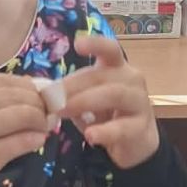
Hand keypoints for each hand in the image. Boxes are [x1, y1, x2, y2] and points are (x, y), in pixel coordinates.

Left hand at [60, 33, 160, 169]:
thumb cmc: (108, 114)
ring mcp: (140, 102)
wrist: (136, 142)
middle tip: (50, 98)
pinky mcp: (142, 127)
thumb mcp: (87, 99)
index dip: (96, 44)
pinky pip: (123, 128)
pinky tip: (90, 136)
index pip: (110, 49)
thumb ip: (70, 93)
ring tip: (63, 112)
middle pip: (102, 76)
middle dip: (73, 86)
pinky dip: (105, 132)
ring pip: (114, 95)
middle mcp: (131, 80)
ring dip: (85, 102)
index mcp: (117, 68)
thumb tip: (44, 92)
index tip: (77, 44)